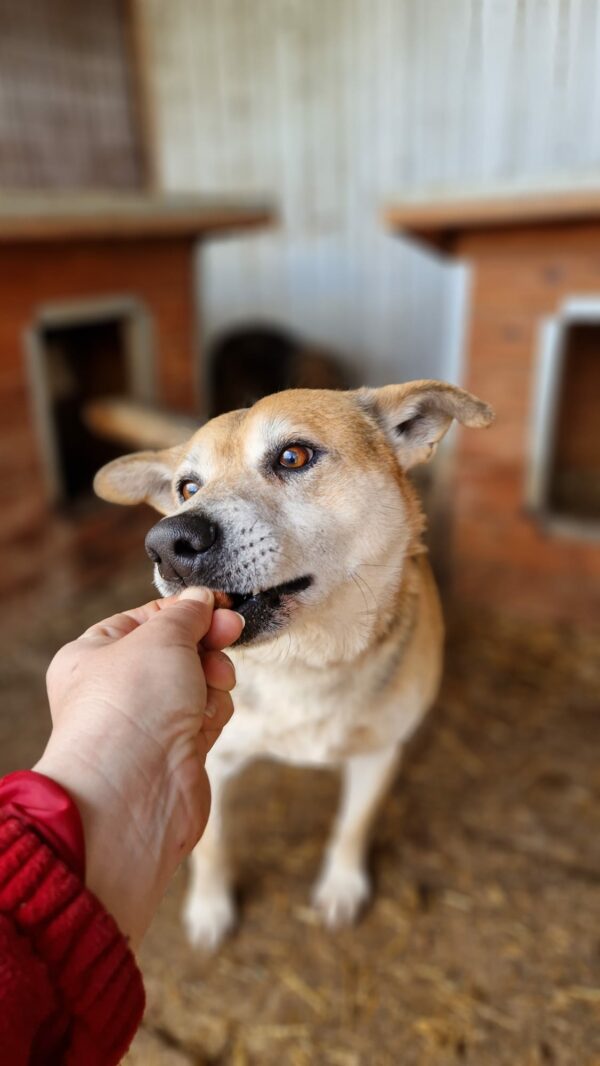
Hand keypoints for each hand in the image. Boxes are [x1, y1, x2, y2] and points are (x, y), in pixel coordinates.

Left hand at [34, 588, 243, 947]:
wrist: (135, 792)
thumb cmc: (131, 708)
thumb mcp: (161, 637)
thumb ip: (187, 614)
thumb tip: (201, 601)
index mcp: (94, 654)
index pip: (148, 618)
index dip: (188, 610)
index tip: (223, 606)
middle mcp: (117, 688)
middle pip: (179, 650)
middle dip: (207, 646)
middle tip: (230, 635)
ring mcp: (147, 720)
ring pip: (199, 682)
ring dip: (212, 682)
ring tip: (208, 691)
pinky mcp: (176, 749)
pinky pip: (207, 715)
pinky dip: (213, 714)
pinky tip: (204, 722)